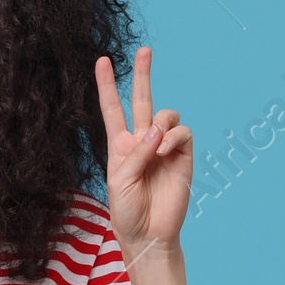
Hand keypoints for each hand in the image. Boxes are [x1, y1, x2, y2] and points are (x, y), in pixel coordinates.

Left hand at [94, 48, 193, 261]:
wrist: (149, 234)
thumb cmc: (127, 212)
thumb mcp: (121, 180)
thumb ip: (136, 152)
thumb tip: (157, 130)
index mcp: (120, 145)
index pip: (112, 109)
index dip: (106, 85)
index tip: (101, 61)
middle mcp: (142, 141)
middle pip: (142, 99)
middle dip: (142, 74)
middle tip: (144, 50)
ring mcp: (163, 147)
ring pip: (166, 115)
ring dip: (161, 125)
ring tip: (157, 147)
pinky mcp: (183, 156)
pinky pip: (182, 132)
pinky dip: (173, 137)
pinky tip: (165, 152)